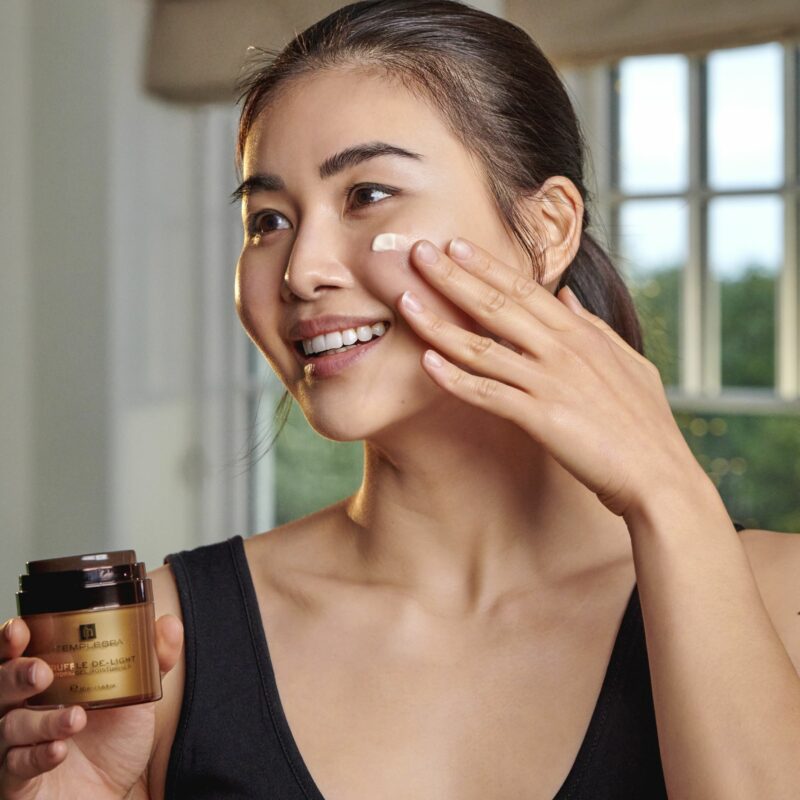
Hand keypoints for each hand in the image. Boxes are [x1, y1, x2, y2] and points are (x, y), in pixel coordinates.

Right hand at [0, 614, 181, 798]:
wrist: (110, 794)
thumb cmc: (112, 743)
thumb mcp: (136, 697)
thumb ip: (152, 660)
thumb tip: (169, 624)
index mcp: (45, 683)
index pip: (16, 654)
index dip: (12, 639)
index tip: (21, 628)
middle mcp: (22, 709)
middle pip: (2, 685)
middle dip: (16, 674)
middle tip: (41, 672)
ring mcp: (14, 746)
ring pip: (10, 725)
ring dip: (43, 720)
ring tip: (76, 717)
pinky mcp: (15, 781)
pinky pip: (15, 766)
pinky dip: (38, 755)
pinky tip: (59, 749)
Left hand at [397, 236, 707, 518]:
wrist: (658, 475)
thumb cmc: (644, 422)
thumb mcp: (627, 361)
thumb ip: (593, 325)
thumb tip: (567, 295)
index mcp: (581, 333)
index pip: (525, 289)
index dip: (486, 266)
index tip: (455, 245)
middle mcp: (562, 349)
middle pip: (496, 306)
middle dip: (453, 277)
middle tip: (418, 252)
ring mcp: (549, 382)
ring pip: (482, 347)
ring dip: (439, 324)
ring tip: (406, 304)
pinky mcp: (541, 418)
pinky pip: (488, 394)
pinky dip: (455, 379)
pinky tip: (426, 365)